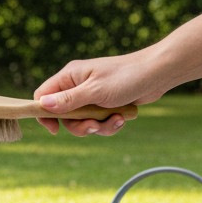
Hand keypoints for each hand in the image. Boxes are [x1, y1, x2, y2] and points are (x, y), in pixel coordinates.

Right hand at [34, 54, 163, 136]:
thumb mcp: (95, 91)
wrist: (159, 73)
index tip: (55, 128)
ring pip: (82, 121)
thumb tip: (42, 105)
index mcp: (69, 77)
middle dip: (79, 125)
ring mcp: (91, 96)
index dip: (44, 113)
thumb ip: (68, 100)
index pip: (43, 96)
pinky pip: (98, 121)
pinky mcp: (104, 104)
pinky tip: (122, 118)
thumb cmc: (127, 76)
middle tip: (93, 126)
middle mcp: (77, 86)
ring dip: (98, 126)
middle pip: (63, 115)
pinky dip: (109, 124)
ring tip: (115, 120)